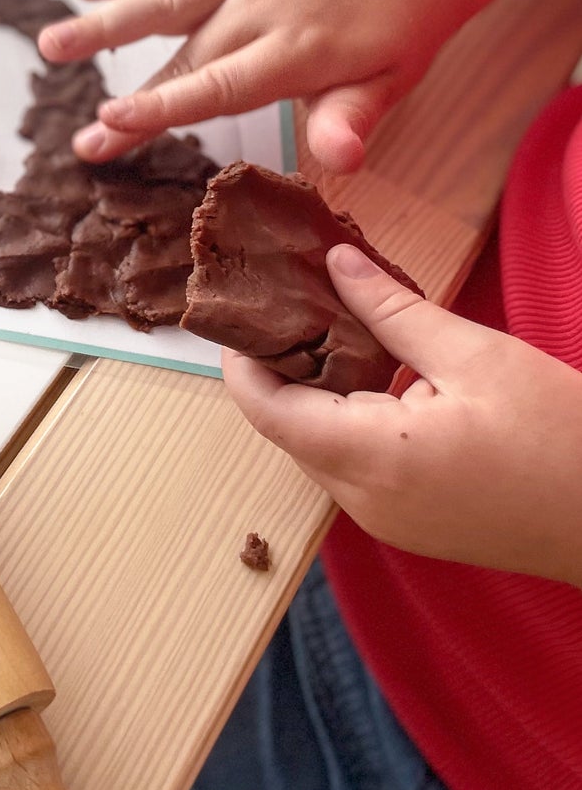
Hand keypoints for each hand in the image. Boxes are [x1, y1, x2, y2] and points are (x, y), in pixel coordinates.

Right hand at [36, 0, 473, 173]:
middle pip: (182, 57)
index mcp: (300, 48)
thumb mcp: (395, 80)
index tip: (112, 124)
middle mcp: (261, 6)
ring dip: (104, 22)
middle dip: (129, 100)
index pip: (221, 84)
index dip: (165, 106)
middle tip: (81, 141)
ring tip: (51, 44)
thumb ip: (355, 116)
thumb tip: (340, 161)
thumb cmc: (400, 31)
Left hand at [224, 244, 581, 586]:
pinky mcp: (410, 526)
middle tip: (290, 302)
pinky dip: (346, 421)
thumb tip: (335, 263)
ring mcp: (386, 522)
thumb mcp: (476, 357)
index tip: (243, 310)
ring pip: (317, 447)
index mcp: (372, 459)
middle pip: (286, 428)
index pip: (265, 410)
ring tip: (330, 326)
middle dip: (280, 367)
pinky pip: (352, 468)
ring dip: (315, 393)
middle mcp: (364, 501)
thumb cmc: (566, 439)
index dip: (241, 360)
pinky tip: (372, 375)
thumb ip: (392, 311)